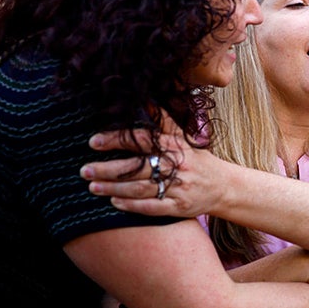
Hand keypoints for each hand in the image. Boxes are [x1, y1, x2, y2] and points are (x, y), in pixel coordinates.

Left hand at [82, 125, 223, 217]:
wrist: (225, 187)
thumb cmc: (198, 161)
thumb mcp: (184, 139)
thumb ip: (164, 122)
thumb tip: (145, 100)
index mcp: (176, 147)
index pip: (142, 141)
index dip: (117, 140)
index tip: (94, 142)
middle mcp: (178, 167)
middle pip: (137, 167)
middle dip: (108, 169)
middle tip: (84, 170)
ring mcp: (179, 188)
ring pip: (140, 189)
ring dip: (114, 188)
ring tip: (92, 187)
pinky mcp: (180, 207)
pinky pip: (152, 208)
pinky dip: (132, 206)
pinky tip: (114, 202)